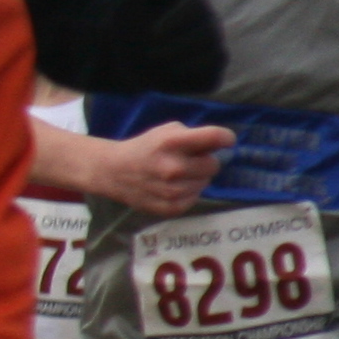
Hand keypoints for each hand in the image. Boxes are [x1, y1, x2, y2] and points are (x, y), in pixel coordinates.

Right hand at [89, 121, 233, 218]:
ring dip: (195, 178)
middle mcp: (174, 167)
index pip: (216, 137)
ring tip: (176, 175)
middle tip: (188, 161)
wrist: (113, 172)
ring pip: (205, 183)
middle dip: (204, 161)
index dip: (225, 138)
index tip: (224, 141)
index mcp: (172, 142)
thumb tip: (223, 144)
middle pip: (214, 165)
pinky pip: (195, 197)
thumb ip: (194, 136)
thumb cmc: (145, 148)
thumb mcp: (165, 132)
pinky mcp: (172, 207)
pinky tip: (171, 187)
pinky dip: (188, 192)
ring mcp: (172, 190)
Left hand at [95, 0, 225, 95]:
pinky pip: (208, 81)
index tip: (153, 34)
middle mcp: (211, 25)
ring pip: (215, 59)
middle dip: (177, 48)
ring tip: (152, 70)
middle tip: (149, 55)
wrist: (130, 49)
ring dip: (183, 67)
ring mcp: (214, 49)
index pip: (195, 8)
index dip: (176, 21)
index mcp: (193, 1)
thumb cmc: (133, 19)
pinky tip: (161, 82)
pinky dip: (186, 84)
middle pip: (207, 36)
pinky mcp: (211, 74)